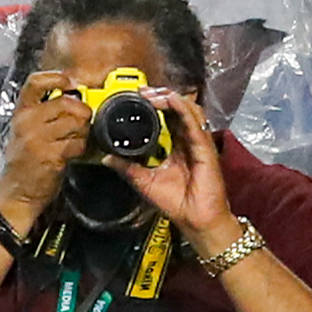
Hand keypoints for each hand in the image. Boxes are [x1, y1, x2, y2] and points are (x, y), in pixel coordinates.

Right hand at [0, 69, 91, 226]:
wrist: (17, 191)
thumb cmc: (26, 160)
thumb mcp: (26, 130)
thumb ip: (45, 112)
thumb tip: (75, 98)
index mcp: (21, 112)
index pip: (35, 82)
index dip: (57, 78)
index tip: (71, 83)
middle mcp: (26, 122)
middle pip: (65, 102)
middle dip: (82, 111)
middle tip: (84, 120)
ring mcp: (37, 139)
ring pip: (75, 122)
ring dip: (83, 131)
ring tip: (76, 139)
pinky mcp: (49, 156)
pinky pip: (77, 143)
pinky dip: (81, 147)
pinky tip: (73, 153)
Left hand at [114, 89, 234, 238]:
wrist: (195, 221)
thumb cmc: (177, 203)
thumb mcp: (144, 182)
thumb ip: (127, 168)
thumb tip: (106, 158)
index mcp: (178, 146)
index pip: (169, 117)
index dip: (156, 104)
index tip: (138, 97)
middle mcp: (189, 140)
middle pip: (179, 108)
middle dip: (161, 95)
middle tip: (142, 91)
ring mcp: (199, 143)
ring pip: (188, 110)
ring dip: (170, 98)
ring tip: (152, 94)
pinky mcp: (205, 148)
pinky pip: (194, 123)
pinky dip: (182, 109)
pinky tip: (169, 100)